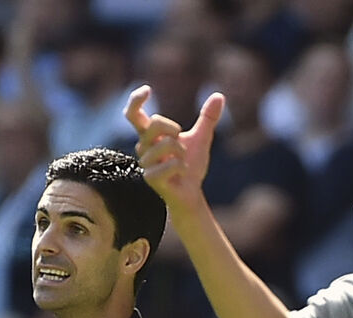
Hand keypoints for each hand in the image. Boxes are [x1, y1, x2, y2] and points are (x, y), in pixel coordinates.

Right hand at [124, 84, 224, 207]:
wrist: (191, 194)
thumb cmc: (191, 166)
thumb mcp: (201, 138)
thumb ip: (207, 118)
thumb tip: (219, 96)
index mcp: (150, 136)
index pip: (133, 115)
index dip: (136, 101)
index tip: (147, 90)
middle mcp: (143, 148)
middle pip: (154, 123)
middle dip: (174, 128)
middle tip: (181, 140)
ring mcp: (145, 164)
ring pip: (167, 144)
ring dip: (182, 152)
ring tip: (182, 162)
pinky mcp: (151, 178)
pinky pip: (171, 164)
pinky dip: (182, 167)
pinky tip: (182, 173)